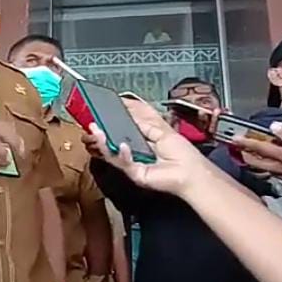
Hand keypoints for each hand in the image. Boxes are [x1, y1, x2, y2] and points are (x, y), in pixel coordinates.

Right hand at [88, 98, 212, 196]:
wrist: (192, 174)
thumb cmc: (181, 153)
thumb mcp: (162, 130)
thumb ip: (143, 120)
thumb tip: (125, 108)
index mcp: (141, 138)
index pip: (120, 128)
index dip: (108, 120)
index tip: (98, 110)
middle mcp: (133, 151)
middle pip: (110, 142)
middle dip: (98, 134)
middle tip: (89, 125)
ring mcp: (131, 163)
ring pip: (111, 153)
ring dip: (101, 142)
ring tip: (95, 131)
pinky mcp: (134, 174)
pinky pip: (123, 163)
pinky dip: (122, 154)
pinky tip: (123, 146)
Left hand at [234, 122, 281, 187]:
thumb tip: (273, 128)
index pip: (261, 149)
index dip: (246, 143)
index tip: (234, 138)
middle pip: (258, 163)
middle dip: (245, 155)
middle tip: (237, 147)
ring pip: (267, 171)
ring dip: (256, 163)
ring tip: (248, 155)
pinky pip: (278, 175)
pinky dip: (269, 168)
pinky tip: (271, 165)